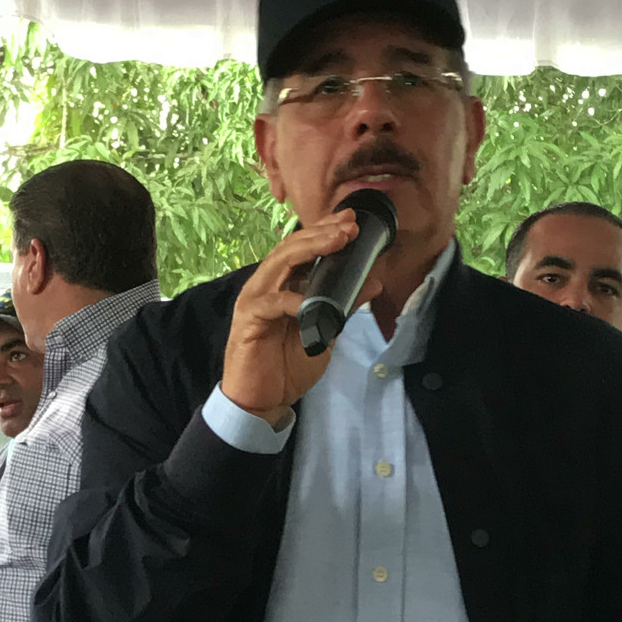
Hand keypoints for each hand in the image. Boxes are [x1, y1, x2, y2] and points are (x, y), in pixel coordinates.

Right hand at [221, 212, 382, 426]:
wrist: (262, 401)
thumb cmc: (287, 366)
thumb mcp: (326, 331)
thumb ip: (344, 305)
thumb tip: (373, 281)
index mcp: (283, 285)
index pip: (303, 248)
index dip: (325, 231)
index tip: (351, 221)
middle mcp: (267, 285)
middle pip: (291, 247)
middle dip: (321, 233)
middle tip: (349, 225)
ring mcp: (255, 300)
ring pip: (279, 263)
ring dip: (309, 249)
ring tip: (337, 241)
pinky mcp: (248, 319)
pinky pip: (272, 303)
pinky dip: (294, 300)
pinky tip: (313, 301)